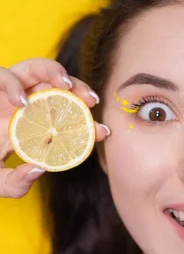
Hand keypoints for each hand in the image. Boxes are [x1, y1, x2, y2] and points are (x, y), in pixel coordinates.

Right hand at [0, 58, 110, 198]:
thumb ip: (14, 184)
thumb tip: (39, 170)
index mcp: (28, 128)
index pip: (64, 121)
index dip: (88, 124)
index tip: (105, 132)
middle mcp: (19, 106)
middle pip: (56, 88)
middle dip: (79, 90)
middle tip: (93, 100)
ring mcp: (3, 94)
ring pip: (34, 69)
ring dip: (55, 72)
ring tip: (68, 86)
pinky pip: (1, 74)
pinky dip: (12, 84)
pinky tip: (22, 102)